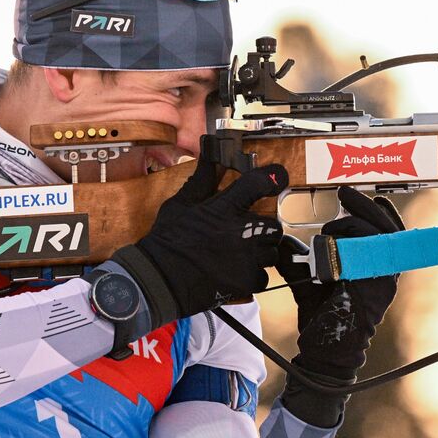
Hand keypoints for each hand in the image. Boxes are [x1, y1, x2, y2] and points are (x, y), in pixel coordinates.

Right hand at [112, 162, 286, 324]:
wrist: (160, 280)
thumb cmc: (167, 242)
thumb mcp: (181, 204)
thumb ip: (202, 180)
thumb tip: (209, 155)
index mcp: (224, 209)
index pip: (259, 183)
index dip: (274, 177)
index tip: (277, 178)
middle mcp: (240, 232)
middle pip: (273, 225)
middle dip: (263, 229)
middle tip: (246, 233)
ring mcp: (247, 258)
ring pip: (271, 252)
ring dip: (260, 253)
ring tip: (240, 255)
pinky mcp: (247, 281)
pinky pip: (263, 277)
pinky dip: (253, 276)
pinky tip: (236, 273)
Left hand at [276, 186, 402, 425]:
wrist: (323, 351)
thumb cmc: (320, 315)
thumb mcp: (309, 280)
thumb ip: (300, 260)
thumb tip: (284, 243)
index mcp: (376, 265)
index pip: (386, 228)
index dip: (374, 208)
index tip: (350, 195)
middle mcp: (386, 270)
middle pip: (385, 225)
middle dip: (363, 205)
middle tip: (344, 193)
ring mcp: (383, 279)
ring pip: (376, 236)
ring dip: (350, 225)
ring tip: (329, 229)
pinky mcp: (374, 288)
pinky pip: (367, 255)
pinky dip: (347, 244)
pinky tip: (330, 245)